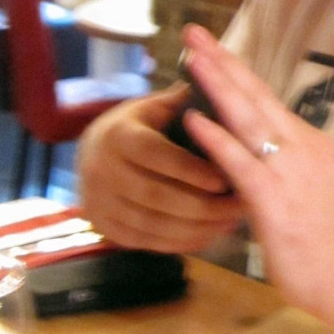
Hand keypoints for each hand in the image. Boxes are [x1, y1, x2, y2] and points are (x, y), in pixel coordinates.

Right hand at [78, 87, 245, 252]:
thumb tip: (227, 91)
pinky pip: (145, 242)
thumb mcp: (156, 107)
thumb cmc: (139, 126)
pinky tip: (209, 235)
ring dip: (197, 228)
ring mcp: (98, 202)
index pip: (155, 154)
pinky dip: (180, 242)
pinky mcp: (103, 227)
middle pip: (156, 196)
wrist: (92, 152)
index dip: (191, 169)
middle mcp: (101, 169)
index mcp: (118, 134)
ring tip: (231, 223)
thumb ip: (187, 105)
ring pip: (152, 224)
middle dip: (203, 206)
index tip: (226, 179)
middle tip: (241, 206)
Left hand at [177, 25, 333, 333]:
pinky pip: (240, 161)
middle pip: (255, 95)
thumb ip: (281, 175)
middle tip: (195, 33)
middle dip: (222, 62)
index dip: (238, 74)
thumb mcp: (309, 196)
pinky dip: (215, 137)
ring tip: (191, 58)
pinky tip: (193, 119)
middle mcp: (301, 145)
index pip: (267, 101)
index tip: (215, 50)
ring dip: (216, 85)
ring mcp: (288, 169)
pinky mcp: (274, 197)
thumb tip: (250, 166)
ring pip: (247, 117)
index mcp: (310, 144)